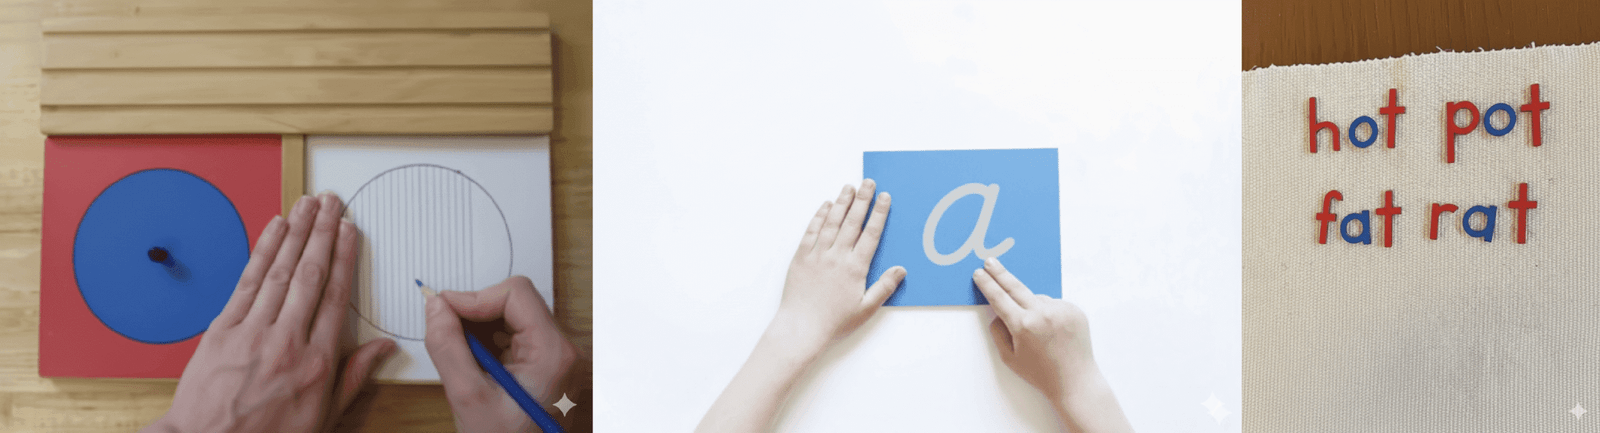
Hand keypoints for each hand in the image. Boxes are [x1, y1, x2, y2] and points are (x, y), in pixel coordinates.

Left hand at [146, 193, 396, 432]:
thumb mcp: (324, 417)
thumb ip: (354, 377)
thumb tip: (383, 349)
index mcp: (317, 362)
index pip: (335, 296)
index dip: (343, 257)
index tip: (349, 231)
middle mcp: (287, 340)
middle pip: (310, 274)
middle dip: (322, 232)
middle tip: (332, 203)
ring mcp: (252, 332)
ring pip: (279, 271)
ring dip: (295, 232)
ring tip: (307, 205)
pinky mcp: (222, 330)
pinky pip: (246, 282)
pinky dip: (261, 252)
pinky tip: (273, 229)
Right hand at [424, 276, 577, 432]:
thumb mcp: (468, 398)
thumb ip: (448, 347)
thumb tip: (436, 307)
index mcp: (553, 352)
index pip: (516, 294)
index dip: (474, 297)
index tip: (443, 310)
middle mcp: (562, 348)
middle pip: (515, 301)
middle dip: (475, 313)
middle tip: (446, 333)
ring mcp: (556, 354)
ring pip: (512, 316)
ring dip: (480, 328)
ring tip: (463, 359)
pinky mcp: (546, 361)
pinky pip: (514, 335)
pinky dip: (489, 342)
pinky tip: (476, 366)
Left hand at [771, 179, 905, 351]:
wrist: (801, 328)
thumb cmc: (834, 322)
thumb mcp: (866, 309)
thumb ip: (884, 287)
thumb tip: (901, 269)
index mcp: (855, 267)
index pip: (870, 234)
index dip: (878, 213)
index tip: (884, 197)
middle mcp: (837, 256)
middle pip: (852, 221)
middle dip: (862, 200)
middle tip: (868, 182)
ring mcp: (817, 254)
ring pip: (832, 222)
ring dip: (842, 202)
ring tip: (849, 187)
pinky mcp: (801, 257)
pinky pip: (811, 231)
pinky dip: (819, 216)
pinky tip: (826, 206)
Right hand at [974, 257, 1131, 432]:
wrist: (1075, 380)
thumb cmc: (1040, 373)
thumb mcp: (1009, 358)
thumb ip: (998, 332)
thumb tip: (998, 313)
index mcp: (1023, 325)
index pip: (999, 298)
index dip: (987, 284)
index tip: (979, 273)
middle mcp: (1042, 313)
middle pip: (1015, 286)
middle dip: (1000, 273)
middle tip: (990, 261)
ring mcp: (1061, 310)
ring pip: (1037, 298)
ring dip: (1032, 307)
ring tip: (1040, 333)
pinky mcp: (1074, 310)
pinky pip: (1055, 304)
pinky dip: (1050, 312)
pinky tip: (1054, 332)